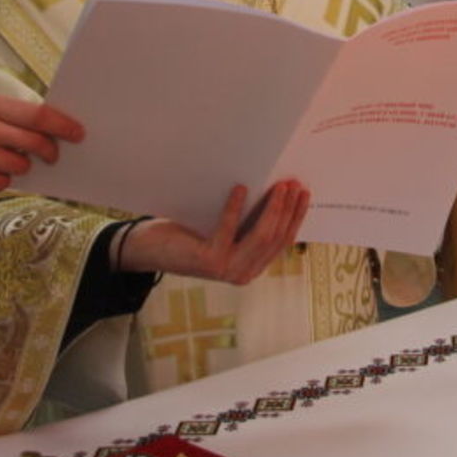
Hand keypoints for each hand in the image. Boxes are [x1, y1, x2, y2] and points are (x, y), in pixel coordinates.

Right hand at [0, 93, 84, 201]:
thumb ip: (10, 117)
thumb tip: (53, 129)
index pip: (36, 115)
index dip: (62, 125)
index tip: (78, 132)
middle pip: (35, 142)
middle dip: (49, 151)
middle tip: (53, 156)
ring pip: (21, 166)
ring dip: (18, 167)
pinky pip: (4, 183)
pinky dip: (0, 181)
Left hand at [117, 180, 310, 282]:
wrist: (151, 251)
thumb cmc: (190, 234)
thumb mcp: (225, 231)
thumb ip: (248, 223)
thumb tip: (276, 191)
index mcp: (252, 267)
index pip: (283, 241)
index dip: (297, 216)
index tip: (305, 192)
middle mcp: (244, 274)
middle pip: (275, 237)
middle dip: (288, 209)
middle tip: (293, 183)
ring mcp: (227, 270)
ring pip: (260, 236)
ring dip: (272, 208)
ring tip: (278, 185)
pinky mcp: (210, 261)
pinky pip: (229, 230)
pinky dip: (236, 208)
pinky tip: (240, 187)